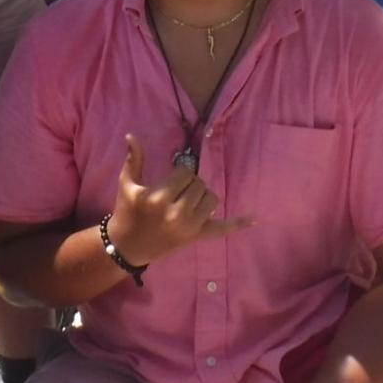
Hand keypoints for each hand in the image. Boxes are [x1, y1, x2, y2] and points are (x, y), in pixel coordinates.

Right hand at [108, 133, 255, 266]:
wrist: (128, 247)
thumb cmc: (127, 211)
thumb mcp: (126, 183)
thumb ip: (133, 158)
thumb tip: (132, 135)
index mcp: (159, 198)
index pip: (184, 173)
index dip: (178, 173)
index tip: (169, 180)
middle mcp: (177, 214)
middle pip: (199, 184)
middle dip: (189, 183)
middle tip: (176, 191)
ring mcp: (190, 228)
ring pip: (212, 199)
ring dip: (203, 195)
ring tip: (188, 199)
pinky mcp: (197, 237)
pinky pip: (222, 229)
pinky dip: (238, 224)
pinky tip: (255, 218)